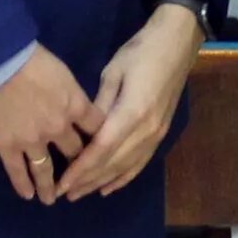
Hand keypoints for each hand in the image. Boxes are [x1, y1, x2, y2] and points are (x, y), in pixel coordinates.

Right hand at [0, 45, 101, 202]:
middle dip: (79, 166)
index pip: (97, 130)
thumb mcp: (64, 73)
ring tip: (52, 199)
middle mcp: (59, 129)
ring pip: (46, 170)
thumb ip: (73, 94)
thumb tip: (76, 106)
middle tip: (78, 177)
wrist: (0, 62)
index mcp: (76, 107)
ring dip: (50, 187)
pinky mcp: (8, 146)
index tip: (103, 150)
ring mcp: (33, 141)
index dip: (102, 141)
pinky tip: (27, 195)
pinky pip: (17, 171)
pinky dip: (23, 185)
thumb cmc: (33, 59)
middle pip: (76, 153)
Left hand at [56, 0, 204, 198]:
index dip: (81, 169)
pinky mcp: (162, 134)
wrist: (177, 44)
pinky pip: (140, 162)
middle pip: (112, 163)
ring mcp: (157, 134)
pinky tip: (108, 188)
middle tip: (61, 194)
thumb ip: (98, 106)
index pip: (101, 149)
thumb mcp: (112, 73)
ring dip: (101, 182)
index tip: (61, 182)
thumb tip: (82, 132)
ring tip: (79, 194)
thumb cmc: (140, 52)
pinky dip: (123, 177)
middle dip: (86, 180)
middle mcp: (147, 130)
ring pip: (126, 167)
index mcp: (133, 112)